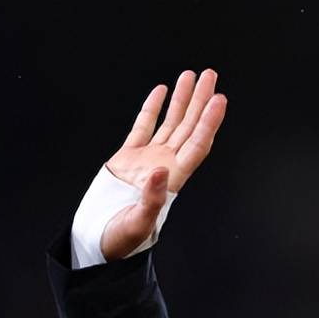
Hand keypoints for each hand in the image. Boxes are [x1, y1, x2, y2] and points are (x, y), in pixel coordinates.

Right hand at [100, 69, 227, 260]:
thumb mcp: (137, 224)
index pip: (197, 145)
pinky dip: (152, 109)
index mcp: (172, 181)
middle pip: (188, 127)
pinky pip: (143, 127)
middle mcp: (165, 166)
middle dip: (200, 101)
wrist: (99, 241)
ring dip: (181, 100)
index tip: (219, 100)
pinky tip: (161, 92)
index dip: (209, 123)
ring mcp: (147, 160)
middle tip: (211, 75)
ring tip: (191, 76)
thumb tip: (161, 172)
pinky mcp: (127, 158)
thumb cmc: (121, 240)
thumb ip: (151, 200)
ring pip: (169, 123)